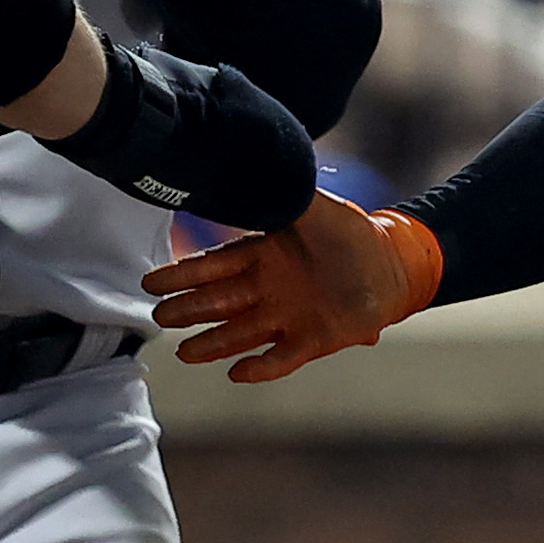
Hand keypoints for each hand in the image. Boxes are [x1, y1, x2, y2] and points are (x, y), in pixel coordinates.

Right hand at [146, 191, 443, 382]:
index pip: (212, 265)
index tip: (151, 281)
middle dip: (188, 309)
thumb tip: (254, 169)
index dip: (182, 274)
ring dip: (213, 343)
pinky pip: (281, 357)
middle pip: (217, 301)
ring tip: (184, 354)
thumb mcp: (316, 206)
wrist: (391, 265)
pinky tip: (238, 373)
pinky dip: (261, 366)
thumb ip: (286, 194)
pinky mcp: (313, 340)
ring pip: (240, 332)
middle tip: (159, 317)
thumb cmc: (350, 234)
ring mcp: (287, 316)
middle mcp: (266, 289)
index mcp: (262, 256)